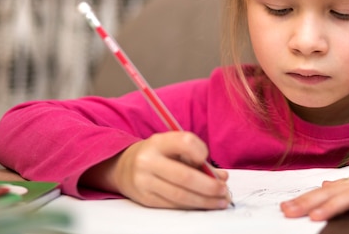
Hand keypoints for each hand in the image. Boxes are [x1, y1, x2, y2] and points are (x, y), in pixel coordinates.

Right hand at [82, 131, 230, 208]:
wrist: (124, 167)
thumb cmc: (157, 154)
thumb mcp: (173, 147)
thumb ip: (198, 157)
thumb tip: (223, 176)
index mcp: (158, 142)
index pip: (184, 142)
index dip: (201, 152)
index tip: (207, 159)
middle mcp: (148, 161)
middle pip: (185, 176)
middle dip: (209, 186)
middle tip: (224, 190)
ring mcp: (145, 182)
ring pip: (180, 195)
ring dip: (204, 201)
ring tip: (220, 201)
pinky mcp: (146, 199)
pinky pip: (173, 205)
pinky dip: (192, 206)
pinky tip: (204, 205)